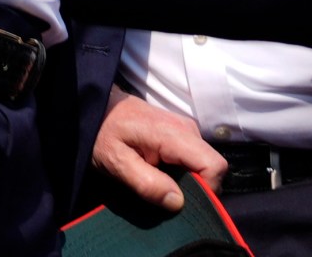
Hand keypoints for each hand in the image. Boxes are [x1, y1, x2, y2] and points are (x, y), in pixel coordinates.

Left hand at [93, 91, 227, 211]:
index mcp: (174, 134)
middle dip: (198, 188)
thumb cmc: (103, 134)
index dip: (207, 190)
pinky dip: (184, 172)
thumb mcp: (117, 163)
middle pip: (212, 166)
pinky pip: (194, 158)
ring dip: (190, 181)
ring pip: (204, 163)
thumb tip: (178, 202)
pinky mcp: (181, 133)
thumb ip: (147, 184)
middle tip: (168, 198)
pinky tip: (162, 175)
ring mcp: (186, 129)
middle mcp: (187, 128)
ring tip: (162, 186)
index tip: (184, 204)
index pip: (214, 165)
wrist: (97, 108)